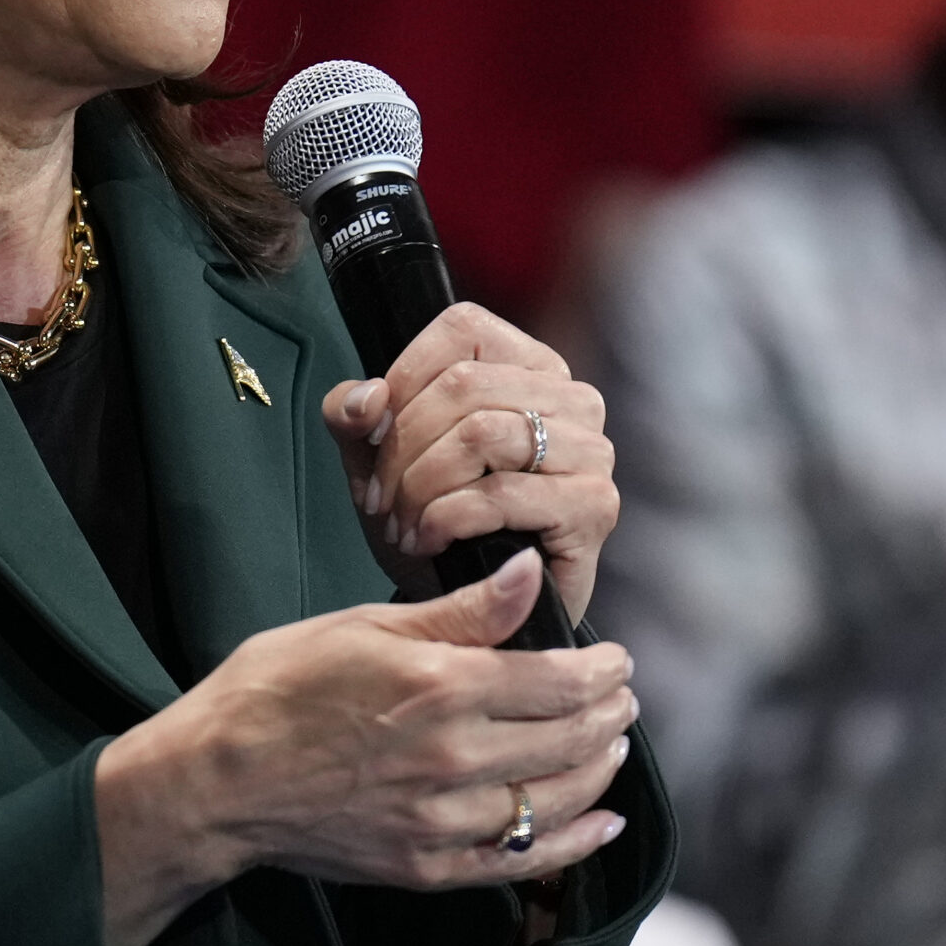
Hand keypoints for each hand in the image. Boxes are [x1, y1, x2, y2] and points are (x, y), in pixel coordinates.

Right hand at [93, 549, 635, 945]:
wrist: (215, 781)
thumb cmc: (276, 687)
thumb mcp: (364, 625)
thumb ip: (460, 611)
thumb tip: (528, 573)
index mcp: (439, 686)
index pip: (557, 680)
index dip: (601, 670)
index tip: (616, 659)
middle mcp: (451, 757)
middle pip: (568, 738)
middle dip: (609, 714)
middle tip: (622, 696)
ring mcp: (440, 820)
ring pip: (555, 800)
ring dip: (599, 770)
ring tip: (612, 744)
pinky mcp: (426, 866)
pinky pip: (521, 863)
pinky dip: (573, 843)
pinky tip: (602, 821)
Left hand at [322, 303, 618, 623]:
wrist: (477, 613)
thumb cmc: (435, 525)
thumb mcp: (377, 460)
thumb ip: (352, 414)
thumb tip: (367, 398)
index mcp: (527, 363)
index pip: (460, 331)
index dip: (402, 382)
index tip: (373, 439)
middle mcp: (572, 396)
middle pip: (463, 387)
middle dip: (402, 450)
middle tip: (381, 501)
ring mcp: (591, 450)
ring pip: (482, 434)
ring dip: (421, 487)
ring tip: (403, 525)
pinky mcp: (593, 505)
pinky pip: (502, 493)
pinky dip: (447, 518)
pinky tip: (429, 540)